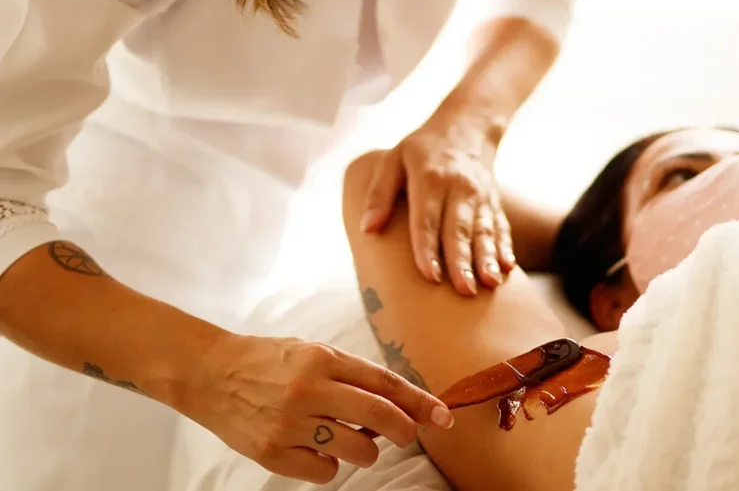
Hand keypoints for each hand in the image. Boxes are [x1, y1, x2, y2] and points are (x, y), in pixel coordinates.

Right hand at [183, 333, 453, 483]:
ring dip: (364, 450)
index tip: (441, 415)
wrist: (210, 373)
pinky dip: (328, 465)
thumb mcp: (313, 352)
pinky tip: (314, 448)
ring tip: (344, 436)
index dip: (418, 401)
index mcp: (323, 359)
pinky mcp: (273, 452)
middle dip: (403, 429)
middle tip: (408, 435)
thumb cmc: (269, 361)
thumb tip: (397, 404)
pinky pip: (324, 472)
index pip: (384, 382)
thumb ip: (352, 375)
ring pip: (356, 450)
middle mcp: (309, 389)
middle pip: (378, 416)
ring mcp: (290, 423)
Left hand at [360, 111, 515, 295]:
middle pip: (458, 229)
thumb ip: (379, 193)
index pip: (427, 219)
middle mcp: (458, 188)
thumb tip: (367, 228)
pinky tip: (507, 267)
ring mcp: (479, 195)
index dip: (428, 248)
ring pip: (483, 230)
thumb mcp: (393, 159)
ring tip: (490, 283)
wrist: (466, 125)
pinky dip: (504, 247)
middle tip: (464, 290)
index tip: (429, 275)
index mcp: (429, 179)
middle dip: (462, 261)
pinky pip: (500, 226)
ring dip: (487, 258)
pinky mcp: (493, 201)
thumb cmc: (422, 148)